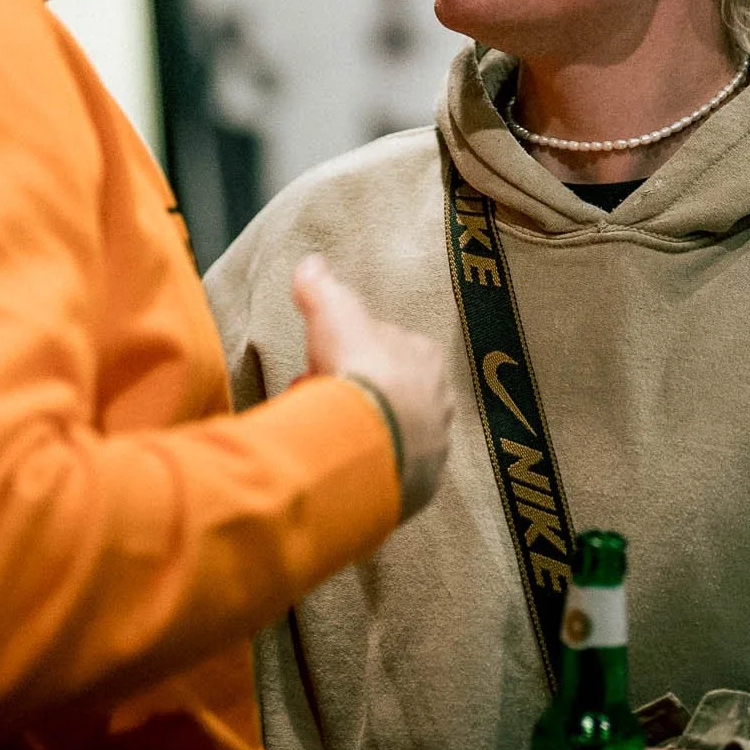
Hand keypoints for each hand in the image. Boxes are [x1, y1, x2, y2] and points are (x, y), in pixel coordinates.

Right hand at [294, 255, 453, 517]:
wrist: (370, 437)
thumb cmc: (359, 369)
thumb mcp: (333, 313)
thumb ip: (321, 287)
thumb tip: (311, 263)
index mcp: (425, 357)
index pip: (389, 347)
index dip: (352, 353)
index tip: (324, 363)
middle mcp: (438, 402)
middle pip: (390, 394)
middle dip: (354, 396)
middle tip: (317, 403)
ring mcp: (433, 447)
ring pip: (392, 434)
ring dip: (360, 433)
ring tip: (321, 436)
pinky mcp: (420, 486)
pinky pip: (392, 472)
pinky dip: (368, 467)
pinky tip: (339, 466)